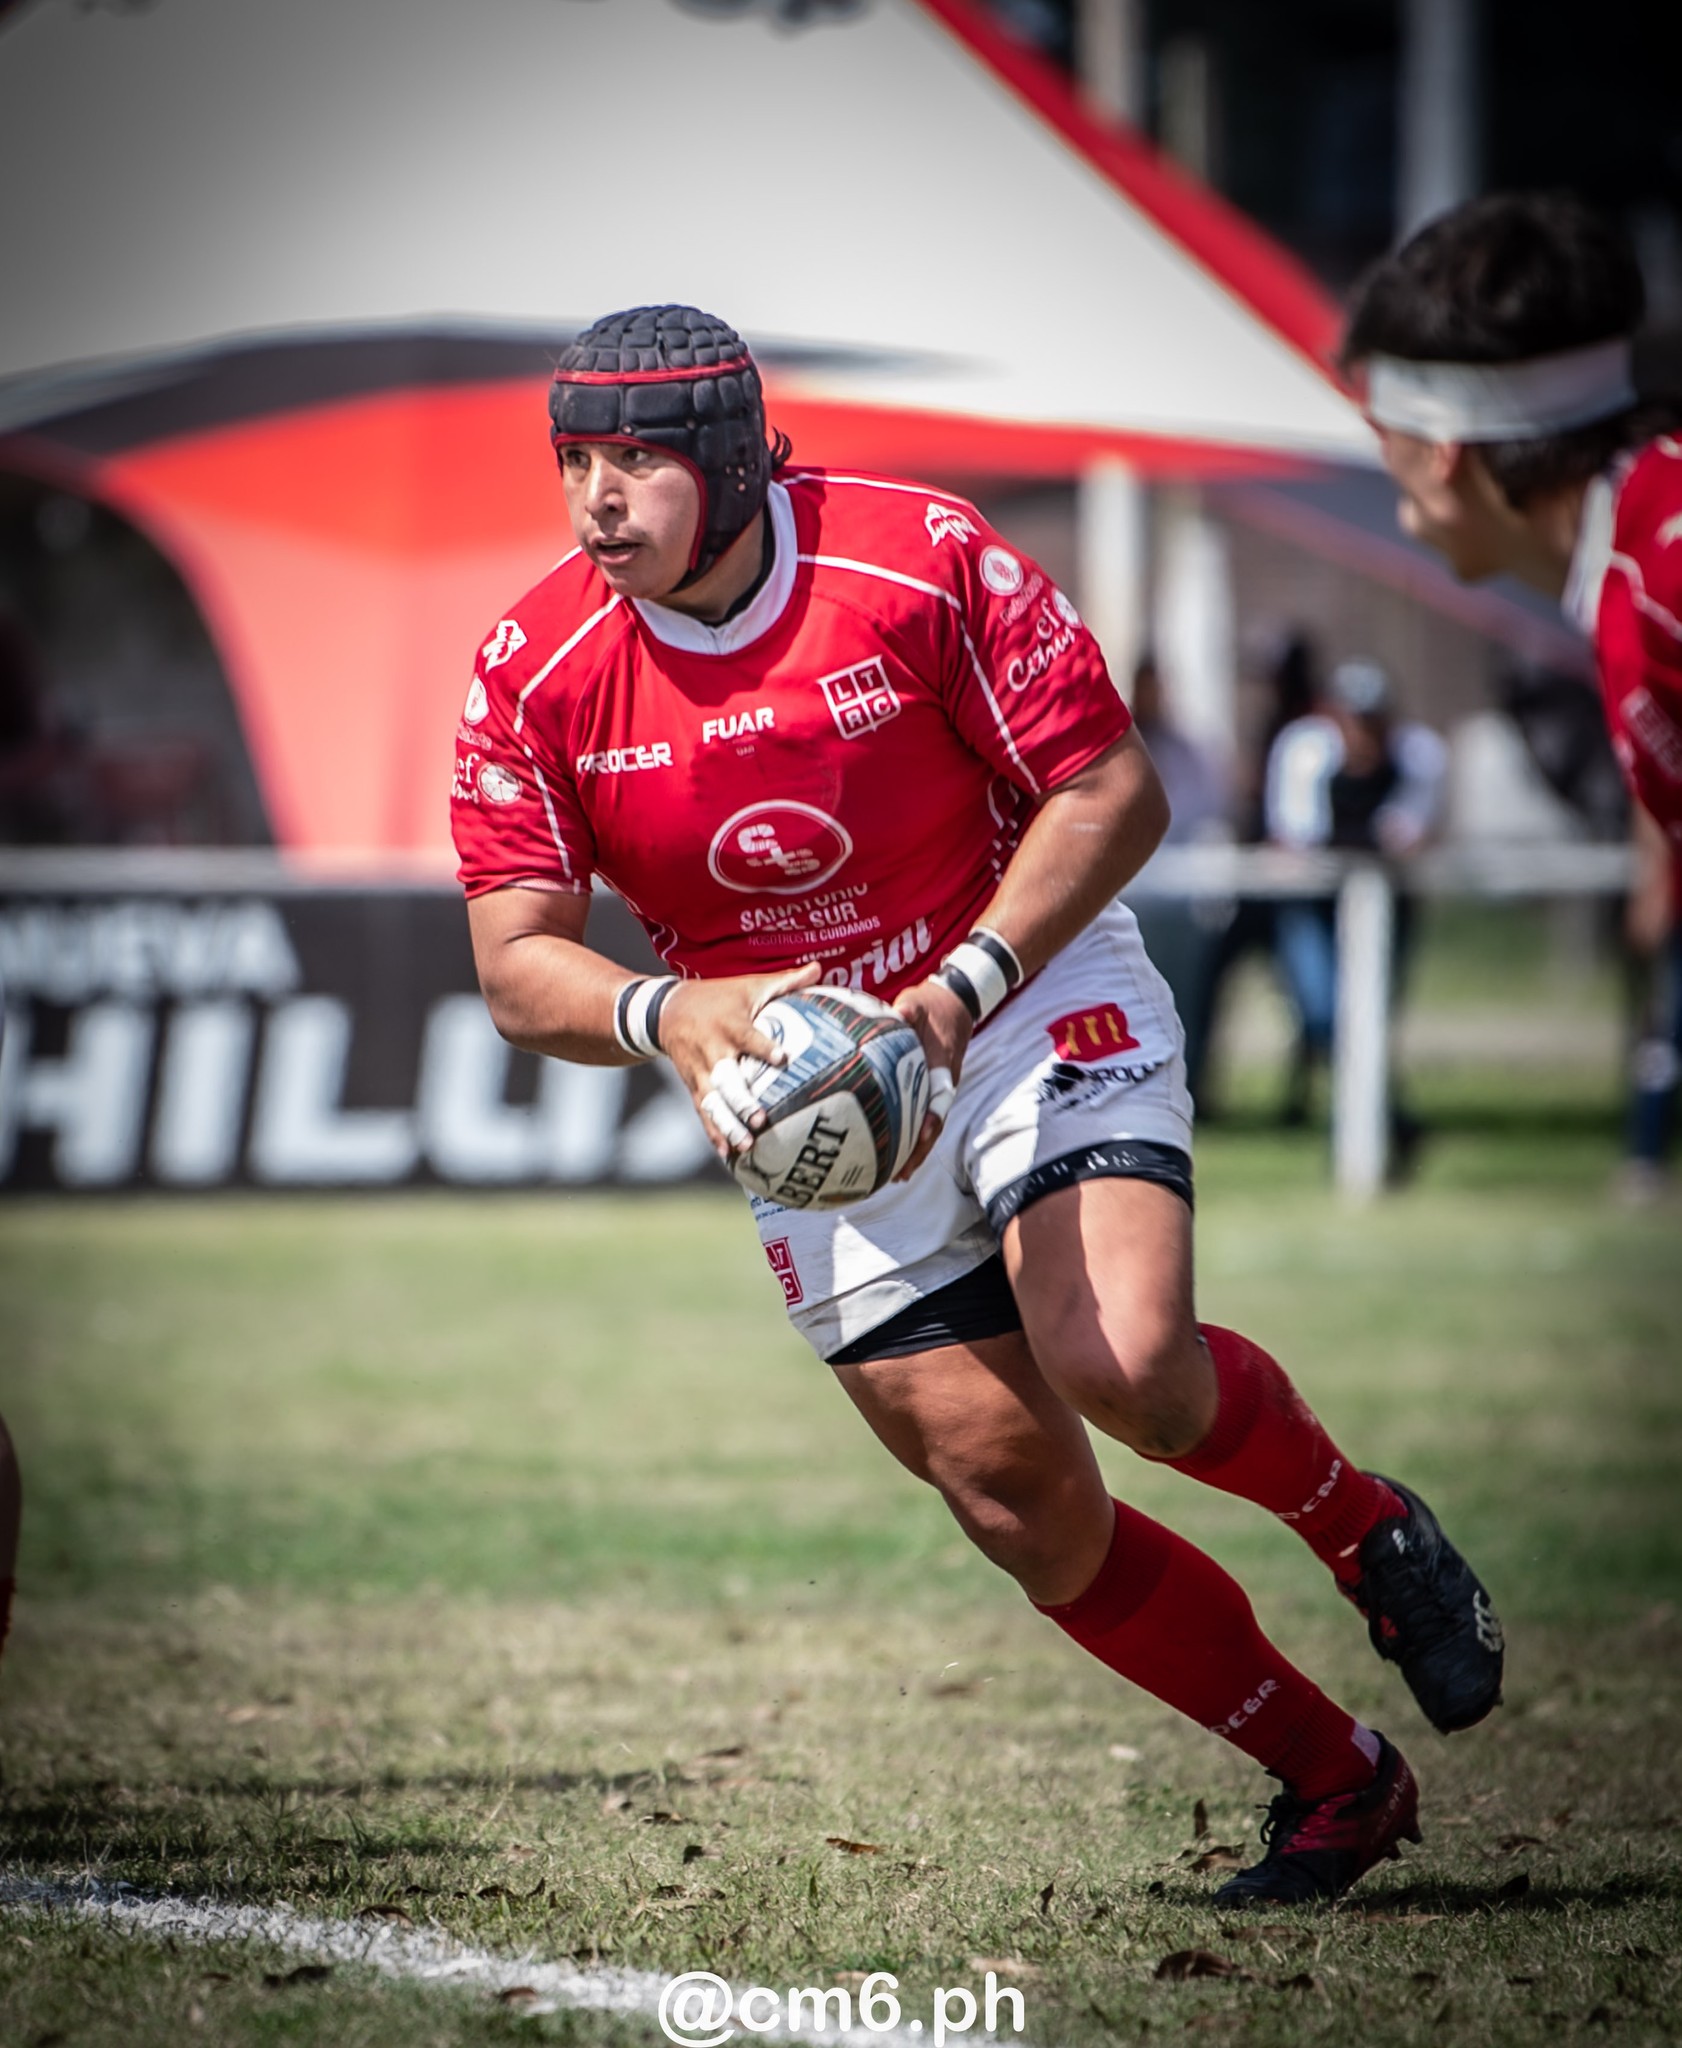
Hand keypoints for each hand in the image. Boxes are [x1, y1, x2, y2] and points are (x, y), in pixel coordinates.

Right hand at [659, 960, 822, 1159]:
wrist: (665, 1012)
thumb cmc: (719, 997)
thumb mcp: (748, 985)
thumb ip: (785, 982)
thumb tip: (819, 968)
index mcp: (729, 1024)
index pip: (747, 1037)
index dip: (763, 1047)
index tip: (782, 1058)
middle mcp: (712, 1051)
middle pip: (725, 1079)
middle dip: (741, 1100)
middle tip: (760, 1119)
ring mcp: (700, 1073)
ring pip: (712, 1103)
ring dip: (727, 1126)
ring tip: (746, 1146)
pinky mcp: (693, 1088)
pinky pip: (703, 1114)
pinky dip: (715, 1135)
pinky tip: (729, 1158)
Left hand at [890, 975, 974, 1179]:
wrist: (955, 1004)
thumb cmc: (933, 1005)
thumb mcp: (919, 1002)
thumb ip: (910, 1009)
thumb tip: (900, 1013)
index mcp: (941, 1064)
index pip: (939, 1095)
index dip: (931, 1116)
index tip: (922, 1133)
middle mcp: (944, 1082)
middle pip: (935, 1122)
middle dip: (920, 1149)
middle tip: (900, 1173)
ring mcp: (940, 1089)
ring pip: (931, 1126)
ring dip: (917, 1151)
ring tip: (897, 1175)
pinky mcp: (932, 1090)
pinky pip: (924, 1118)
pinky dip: (913, 1137)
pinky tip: (896, 1154)